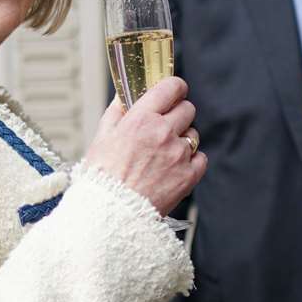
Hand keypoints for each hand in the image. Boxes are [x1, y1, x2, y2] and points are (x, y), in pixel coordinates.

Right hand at [81, 76, 205, 215]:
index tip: (173, 92)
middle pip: (188, 109)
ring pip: (193, 135)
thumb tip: (124, 95)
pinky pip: (200, 158)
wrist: (111, 214)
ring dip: (182, 140)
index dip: (175, 87)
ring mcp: (178, 155)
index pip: (171, 88)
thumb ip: (116, 111)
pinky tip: (172, 168)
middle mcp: (163, 133)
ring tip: (163, 155)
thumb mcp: (101, 137)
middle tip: (165, 126)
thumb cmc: (102, 178)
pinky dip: (191, 162)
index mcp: (141, 119)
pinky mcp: (189, 176)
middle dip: (178, 114)